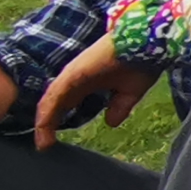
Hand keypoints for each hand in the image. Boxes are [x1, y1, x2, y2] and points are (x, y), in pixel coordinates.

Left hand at [32, 35, 159, 150]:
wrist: (147, 43)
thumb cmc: (141, 62)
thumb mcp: (130, 92)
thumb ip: (119, 107)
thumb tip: (110, 123)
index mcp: (87, 82)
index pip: (65, 104)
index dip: (58, 122)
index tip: (53, 142)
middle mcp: (75, 79)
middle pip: (54, 105)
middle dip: (47, 126)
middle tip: (44, 146)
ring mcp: (72, 75)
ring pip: (51, 103)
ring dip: (44, 123)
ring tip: (43, 144)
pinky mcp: (72, 74)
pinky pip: (55, 97)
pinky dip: (47, 113)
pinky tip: (44, 127)